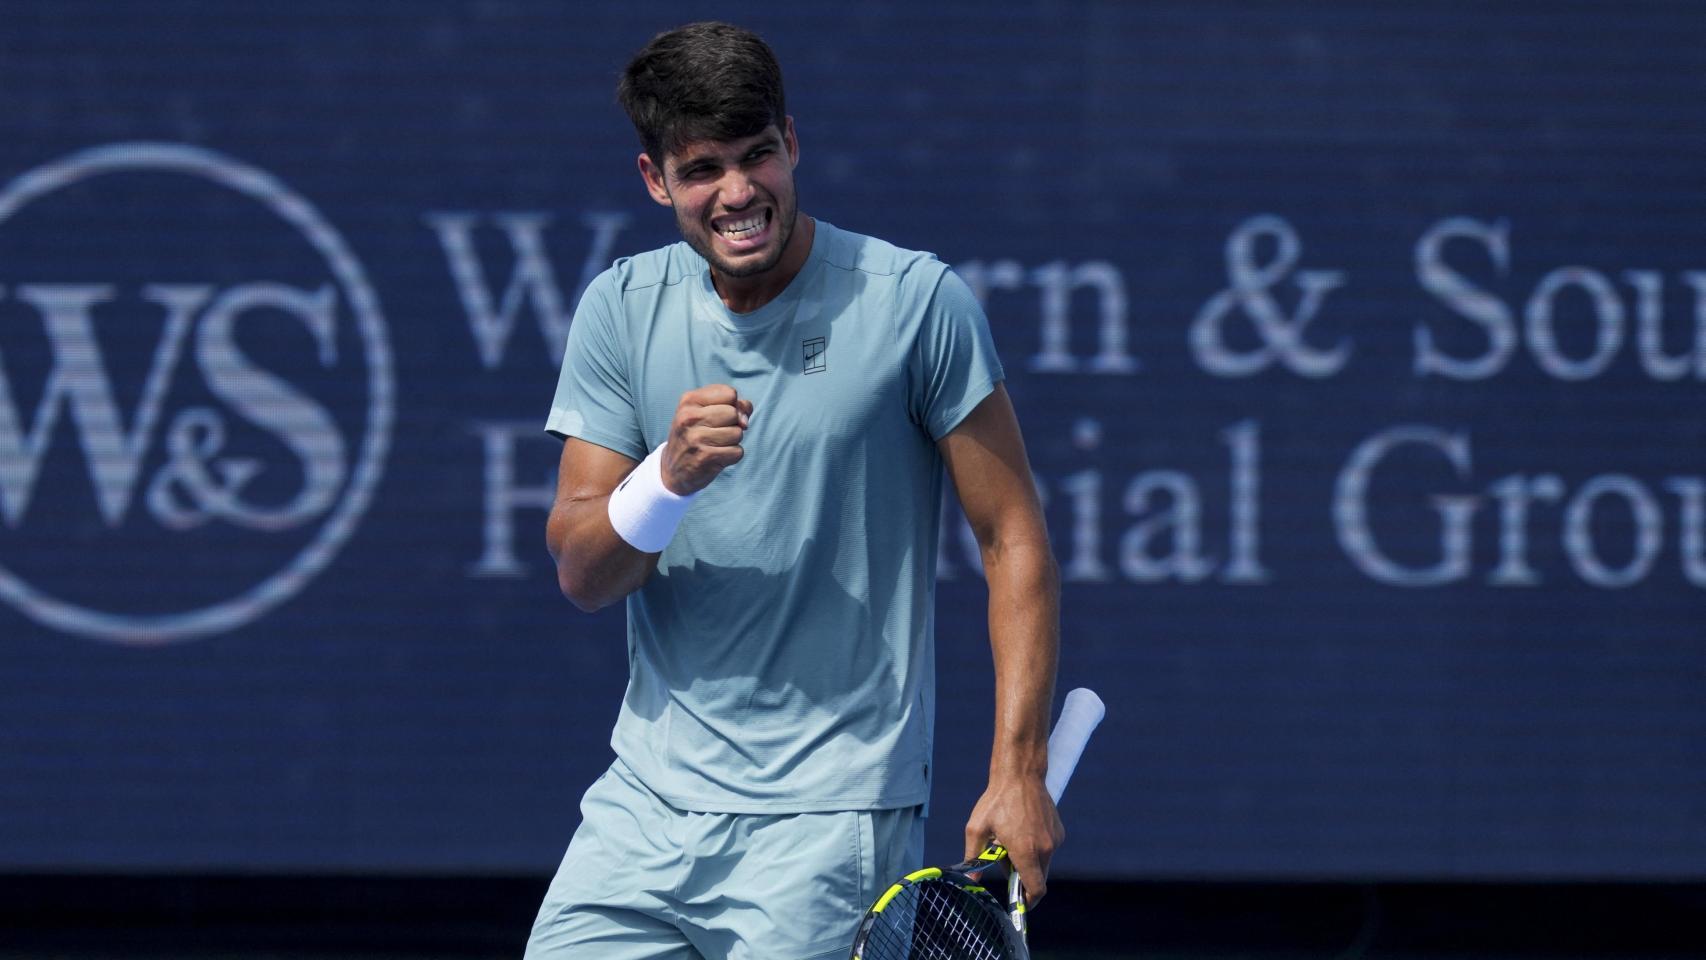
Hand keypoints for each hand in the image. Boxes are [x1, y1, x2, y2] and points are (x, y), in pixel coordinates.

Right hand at [663, 384, 752, 494]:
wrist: (673, 470)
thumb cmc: (695, 436)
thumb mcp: (704, 412)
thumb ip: (732, 406)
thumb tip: (745, 420)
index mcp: (689, 400)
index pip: (730, 393)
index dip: (733, 405)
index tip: (720, 416)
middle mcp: (689, 417)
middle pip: (734, 413)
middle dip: (732, 424)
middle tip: (715, 433)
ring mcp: (696, 437)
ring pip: (737, 433)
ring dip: (732, 441)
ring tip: (715, 445)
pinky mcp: (705, 457)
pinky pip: (737, 452)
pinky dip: (732, 456)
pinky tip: (717, 456)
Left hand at [963, 774, 1063, 906]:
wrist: (1020, 773)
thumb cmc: (996, 800)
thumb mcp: (977, 829)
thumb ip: (974, 857)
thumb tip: (970, 879)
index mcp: (1026, 851)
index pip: (1036, 889)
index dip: (1028, 902)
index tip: (1018, 904)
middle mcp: (1045, 848)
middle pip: (1038, 878)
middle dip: (1023, 879)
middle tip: (1006, 864)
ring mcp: (1054, 839)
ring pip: (1043, 864)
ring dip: (1029, 861)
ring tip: (1011, 841)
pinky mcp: (1058, 831)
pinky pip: (1048, 849)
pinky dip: (1036, 849)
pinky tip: (1021, 831)